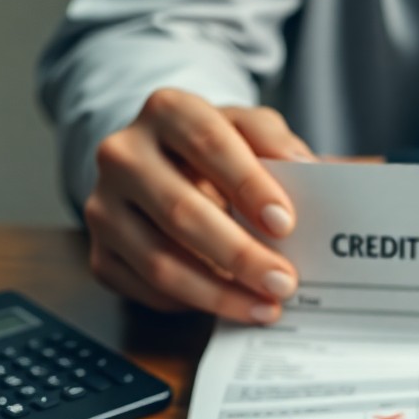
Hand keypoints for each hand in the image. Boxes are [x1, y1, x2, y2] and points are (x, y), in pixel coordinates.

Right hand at [83, 88, 314, 322]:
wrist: (164, 167)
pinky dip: (193, 305)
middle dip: (240, 254)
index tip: (285, 223)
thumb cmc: (218, 151)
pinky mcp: (100, 253)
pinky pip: (146, 289)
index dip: (248, 185)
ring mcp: (104, 206)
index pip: (208, 144)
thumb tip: (317, 171)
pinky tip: (230, 307)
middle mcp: (123, 155)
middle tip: (284, 281)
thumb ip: (280, 144)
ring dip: (219, 293)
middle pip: (181, 211)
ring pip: (160, 260)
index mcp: (166, 111)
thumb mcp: (250, 131)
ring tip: (265, 306)